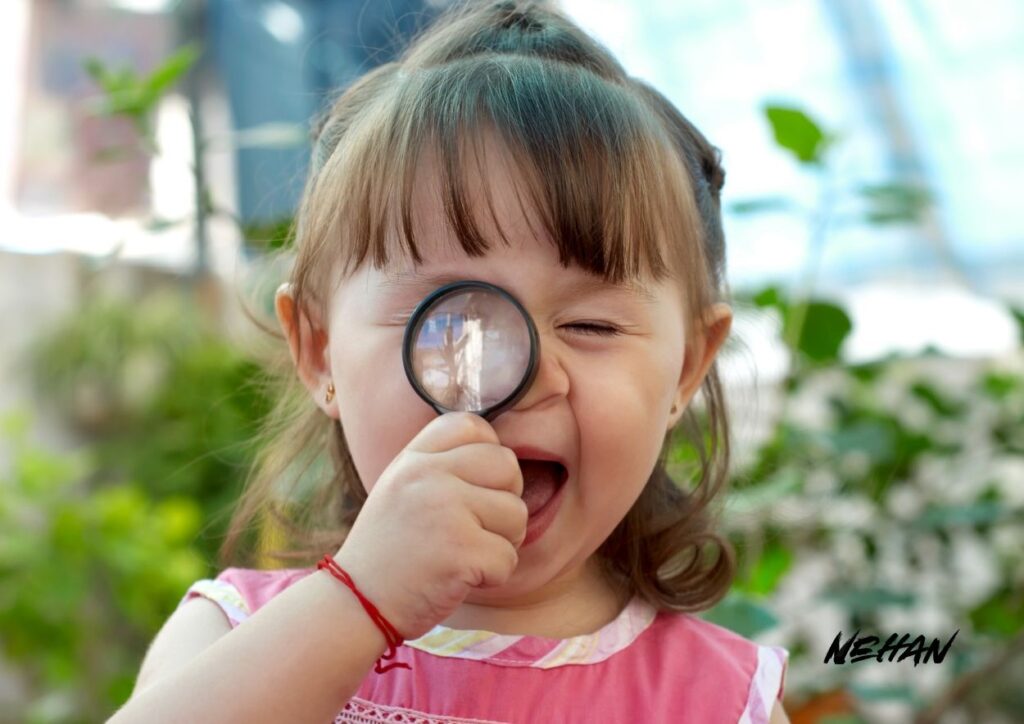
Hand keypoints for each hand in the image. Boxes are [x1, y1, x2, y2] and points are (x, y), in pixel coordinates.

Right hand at [332, 412, 526, 639]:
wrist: (356, 604)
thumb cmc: (389, 550)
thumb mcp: (401, 489)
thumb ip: (442, 465)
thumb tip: (502, 458)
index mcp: (414, 458)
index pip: (474, 426)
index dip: (488, 455)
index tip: (473, 488)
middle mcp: (428, 475)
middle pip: (507, 466)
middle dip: (504, 502)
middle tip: (477, 529)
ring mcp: (445, 510)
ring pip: (517, 513)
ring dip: (502, 542)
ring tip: (465, 554)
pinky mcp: (461, 550)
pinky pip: (509, 557)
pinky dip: (494, 576)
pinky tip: (460, 578)